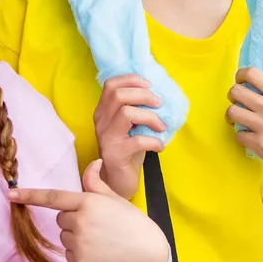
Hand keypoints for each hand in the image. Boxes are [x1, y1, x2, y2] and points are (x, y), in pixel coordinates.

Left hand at [11, 160, 170, 261]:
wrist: (147, 256)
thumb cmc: (133, 224)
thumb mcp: (116, 199)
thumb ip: (96, 183)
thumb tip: (93, 162)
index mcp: (89, 202)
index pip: (54, 197)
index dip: (30, 195)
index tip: (10, 194)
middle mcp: (81, 221)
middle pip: (61, 218)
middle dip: (74, 220)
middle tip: (99, 226)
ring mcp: (79, 243)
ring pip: (64, 236)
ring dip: (77, 238)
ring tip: (102, 241)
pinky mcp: (79, 261)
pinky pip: (69, 254)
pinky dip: (80, 255)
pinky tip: (100, 254)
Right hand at [93, 74, 164, 197]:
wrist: (118, 180)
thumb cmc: (128, 150)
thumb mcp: (131, 126)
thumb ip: (137, 109)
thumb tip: (160, 94)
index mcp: (103, 111)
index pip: (111, 85)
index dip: (131, 80)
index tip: (150, 86)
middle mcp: (101, 121)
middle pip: (118, 95)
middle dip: (144, 95)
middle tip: (159, 104)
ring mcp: (106, 138)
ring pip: (127, 113)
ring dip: (150, 117)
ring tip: (161, 127)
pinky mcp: (115, 154)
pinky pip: (137, 141)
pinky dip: (154, 141)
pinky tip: (160, 146)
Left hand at [228, 67, 262, 187]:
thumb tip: (258, 89)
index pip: (252, 73)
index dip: (241, 76)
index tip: (241, 82)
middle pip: (235, 91)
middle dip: (233, 96)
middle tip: (238, 102)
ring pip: (231, 112)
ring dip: (232, 116)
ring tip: (238, 119)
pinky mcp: (259, 144)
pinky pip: (237, 134)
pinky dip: (241, 136)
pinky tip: (249, 137)